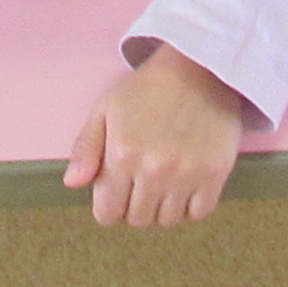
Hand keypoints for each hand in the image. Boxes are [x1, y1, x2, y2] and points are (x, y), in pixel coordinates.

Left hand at [64, 45, 244, 226]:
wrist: (198, 66)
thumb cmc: (147, 87)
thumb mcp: (105, 109)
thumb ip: (85, 148)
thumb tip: (72, 184)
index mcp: (122, 155)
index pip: (107, 213)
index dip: (108, 206)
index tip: (116, 193)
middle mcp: (154, 170)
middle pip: (138, 219)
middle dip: (134, 206)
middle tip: (140, 183)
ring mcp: (187, 174)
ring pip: (168, 220)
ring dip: (162, 207)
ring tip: (163, 181)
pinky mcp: (215, 173)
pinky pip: (199, 213)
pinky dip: (191, 206)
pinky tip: (185, 184)